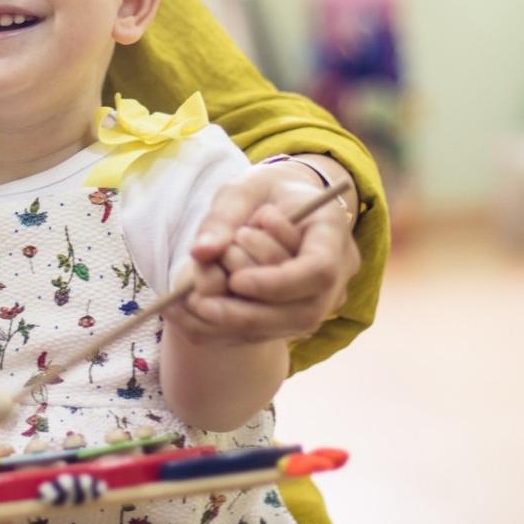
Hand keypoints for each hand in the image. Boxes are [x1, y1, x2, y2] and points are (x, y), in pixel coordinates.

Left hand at [174, 161, 360, 345]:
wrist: (286, 205)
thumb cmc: (267, 191)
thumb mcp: (244, 189)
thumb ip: (224, 216)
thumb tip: (201, 252)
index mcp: (331, 233)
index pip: (318, 270)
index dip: (278, 283)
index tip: (236, 280)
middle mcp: (336, 276)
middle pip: (303, 313)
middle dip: (248, 314)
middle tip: (199, 302)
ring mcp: (319, 301)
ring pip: (283, 329)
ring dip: (232, 323)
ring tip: (189, 303)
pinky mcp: (294, 317)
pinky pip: (264, 334)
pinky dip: (223, 329)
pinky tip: (187, 315)